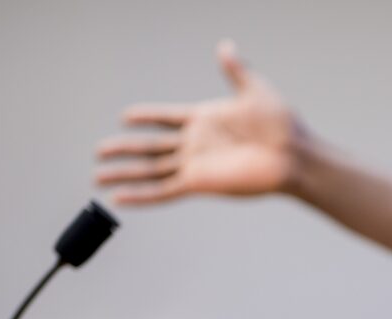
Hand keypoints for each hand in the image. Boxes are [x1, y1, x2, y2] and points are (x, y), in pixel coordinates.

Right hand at [96, 40, 301, 204]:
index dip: (146, 116)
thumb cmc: (281, 124)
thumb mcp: (255, 90)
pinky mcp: (199, 184)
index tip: (125, 116)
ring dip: (124, 174)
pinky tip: (121, 199)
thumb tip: (225, 46)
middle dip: (123, 150)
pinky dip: (141, 196)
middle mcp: (196, 144)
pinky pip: (163, 190)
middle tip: (98, 151)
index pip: (166, 117)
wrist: (294, 155)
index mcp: (204, 119)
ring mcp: (195, 165)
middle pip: (150, 147)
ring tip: (97, 177)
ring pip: (150, 170)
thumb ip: (236, 70)